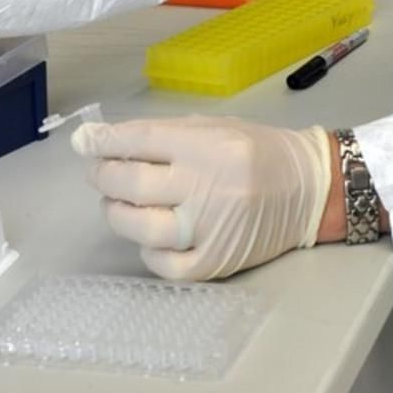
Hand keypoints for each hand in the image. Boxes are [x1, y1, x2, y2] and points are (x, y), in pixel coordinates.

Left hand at [72, 116, 333, 279]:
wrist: (308, 187)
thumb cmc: (255, 150)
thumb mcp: (211, 127)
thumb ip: (155, 134)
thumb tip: (95, 140)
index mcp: (206, 145)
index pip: (138, 141)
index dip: (102, 143)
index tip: (84, 143)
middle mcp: (207, 186)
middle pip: (132, 184)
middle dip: (103, 176)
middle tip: (101, 173)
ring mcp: (212, 228)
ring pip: (142, 228)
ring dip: (117, 214)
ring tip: (118, 203)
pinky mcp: (218, 261)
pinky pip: (167, 266)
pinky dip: (148, 252)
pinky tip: (150, 237)